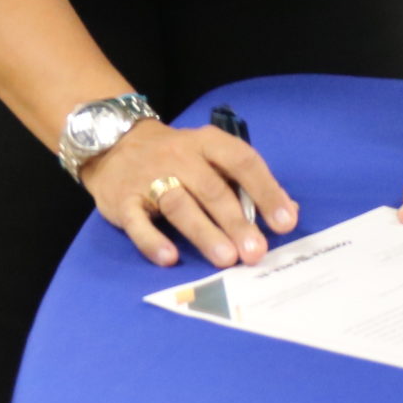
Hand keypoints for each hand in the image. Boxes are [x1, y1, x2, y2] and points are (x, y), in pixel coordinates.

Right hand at [80, 119, 295, 268]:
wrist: (114, 145)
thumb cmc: (177, 158)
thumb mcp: (212, 159)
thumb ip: (247, 184)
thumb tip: (288, 211)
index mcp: (208, 143)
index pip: (243, 162)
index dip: (266, 191)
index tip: (285, 222)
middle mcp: (180, 156)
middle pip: (212, 189)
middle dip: (236, 222)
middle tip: (256, 252)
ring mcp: (149, 178)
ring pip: (179, 205)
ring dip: (204, 232)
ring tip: (226, 259)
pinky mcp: (123, 201)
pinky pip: (138, 222)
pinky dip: (153, 240)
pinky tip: (170, 258)